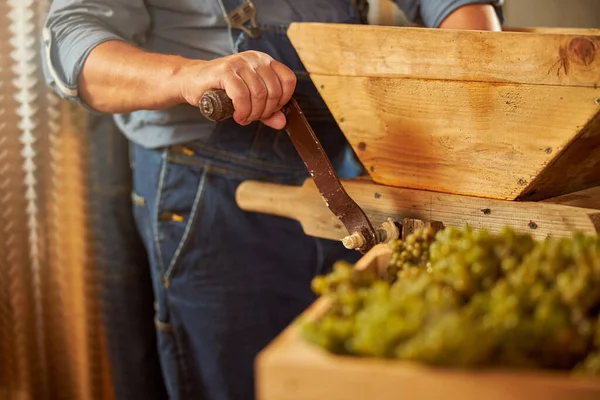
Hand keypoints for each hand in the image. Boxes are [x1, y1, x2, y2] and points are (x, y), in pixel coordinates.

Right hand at [177, 51, 296, 129]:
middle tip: (252, 118)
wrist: (193, 81)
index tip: (270, 110)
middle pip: (274, 90)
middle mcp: (255, 58)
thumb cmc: (222, 90)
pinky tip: (237, 115)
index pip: (288, 79)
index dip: (283, 99)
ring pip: (259, 94)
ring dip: (252, 113)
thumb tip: (283, 123)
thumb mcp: (250, 101)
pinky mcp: (225, 70)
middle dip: (265, 111)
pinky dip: (242, 110)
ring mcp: (240, 62)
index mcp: (265, 61)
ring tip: (243, 118)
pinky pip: (242, 94)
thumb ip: (268, 112)